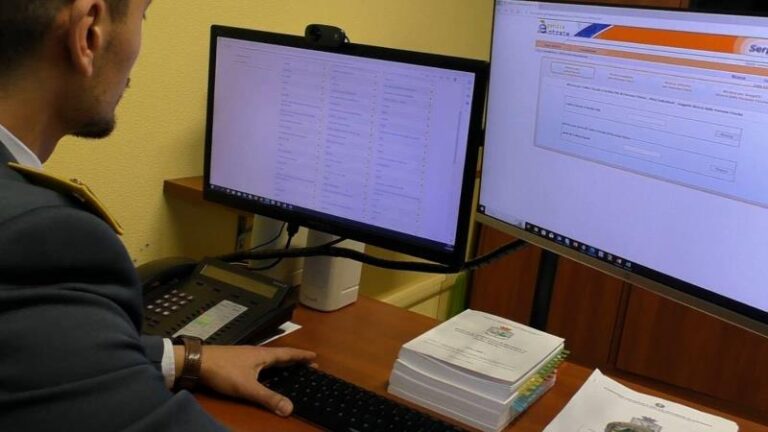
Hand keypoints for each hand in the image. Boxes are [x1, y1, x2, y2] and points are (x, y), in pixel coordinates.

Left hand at [197, 345, 315, 415]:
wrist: (196, 362)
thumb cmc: (223, 371)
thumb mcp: (247, 387)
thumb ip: (268, 398)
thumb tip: (290, 409)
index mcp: (263, 355)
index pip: (287, 354)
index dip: (301, 356)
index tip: (315, 357)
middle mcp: (256, 353)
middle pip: (280, 355)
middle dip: (294, 360)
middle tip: (308, 365)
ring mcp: (245, 356)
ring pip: (269, 359)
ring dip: (281, 363)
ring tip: (290, 368)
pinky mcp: (236, 361)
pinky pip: (259, 362)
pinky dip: (268, 367)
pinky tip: (264, 373)